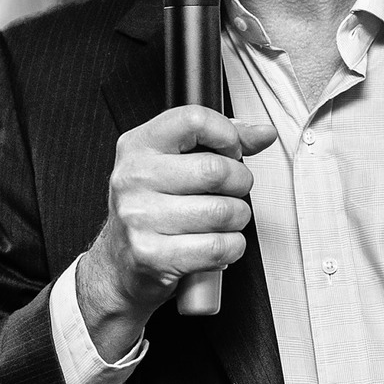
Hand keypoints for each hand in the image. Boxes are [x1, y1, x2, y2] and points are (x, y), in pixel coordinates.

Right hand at [77, 106, 277, 357]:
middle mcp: (133, 178)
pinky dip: (231, 247)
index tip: (231, 151)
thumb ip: (219, 143)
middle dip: (240, 183)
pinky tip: (218, 243)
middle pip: (216, 170)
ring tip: (223, 220)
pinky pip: (217, 247)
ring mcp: (140, 217)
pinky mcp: (152, 255)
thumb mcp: (175, 164)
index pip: (194, 120)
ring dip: (237, 219)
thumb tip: (263, 133)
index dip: (227, 135)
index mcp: (138, 145)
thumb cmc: (152, 209)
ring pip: (222, 212)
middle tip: (232, 191)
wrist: (119, 264)